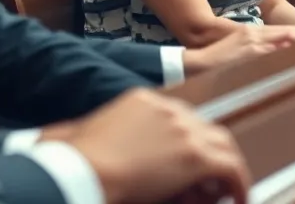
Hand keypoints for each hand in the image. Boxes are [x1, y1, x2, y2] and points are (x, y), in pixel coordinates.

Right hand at [42, 88, 251, 203]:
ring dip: (228, 168)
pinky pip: (231, 168)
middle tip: (212, 180)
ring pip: (223, 144)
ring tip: (228, 192)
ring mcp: (183, 129)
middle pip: (204, 127)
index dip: (187, 140)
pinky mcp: (195, 155)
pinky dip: (239, 184)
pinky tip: (239, 198)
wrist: (82, 168)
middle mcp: (168, 109)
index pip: (179, 117)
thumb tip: (55, 138)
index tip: (187, 162)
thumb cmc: (74, 158)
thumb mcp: (78, 134)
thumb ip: (82, 132)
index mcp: (142, 100)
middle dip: (211, 152)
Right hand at [183, 22, 294, 74]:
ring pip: (277, 38)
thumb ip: (258, 50)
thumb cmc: (220, 59)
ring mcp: (249, 42)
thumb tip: (276, 52)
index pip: (279, 31)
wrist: (200, 61)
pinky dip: (278, 48)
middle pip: (282, 31)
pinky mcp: (245, 52)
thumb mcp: (240, 50)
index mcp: (251, 33)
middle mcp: (252, 34)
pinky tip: (290, 48)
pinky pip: (266, 50)